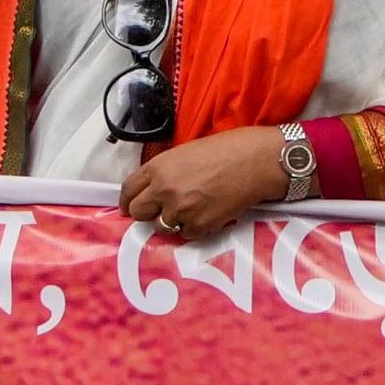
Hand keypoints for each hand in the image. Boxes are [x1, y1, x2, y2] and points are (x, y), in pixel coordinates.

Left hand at [121, 125, 291, 234]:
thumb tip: (153, 189)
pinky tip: (207, 212)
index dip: (128, 200)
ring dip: (171, 221)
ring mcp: (181, 210)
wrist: (256, 162)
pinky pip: (186, 234)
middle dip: (146, 213)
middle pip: (138, 212)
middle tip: (159, 210)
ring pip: (161, 227)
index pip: (128, 190)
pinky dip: (194, 227)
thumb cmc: (226, 150)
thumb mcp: (184, 152)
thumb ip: (164, 171)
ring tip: (190, 209)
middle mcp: (164, 190)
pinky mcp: (199, 226)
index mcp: (158, 168)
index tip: (130, 206)